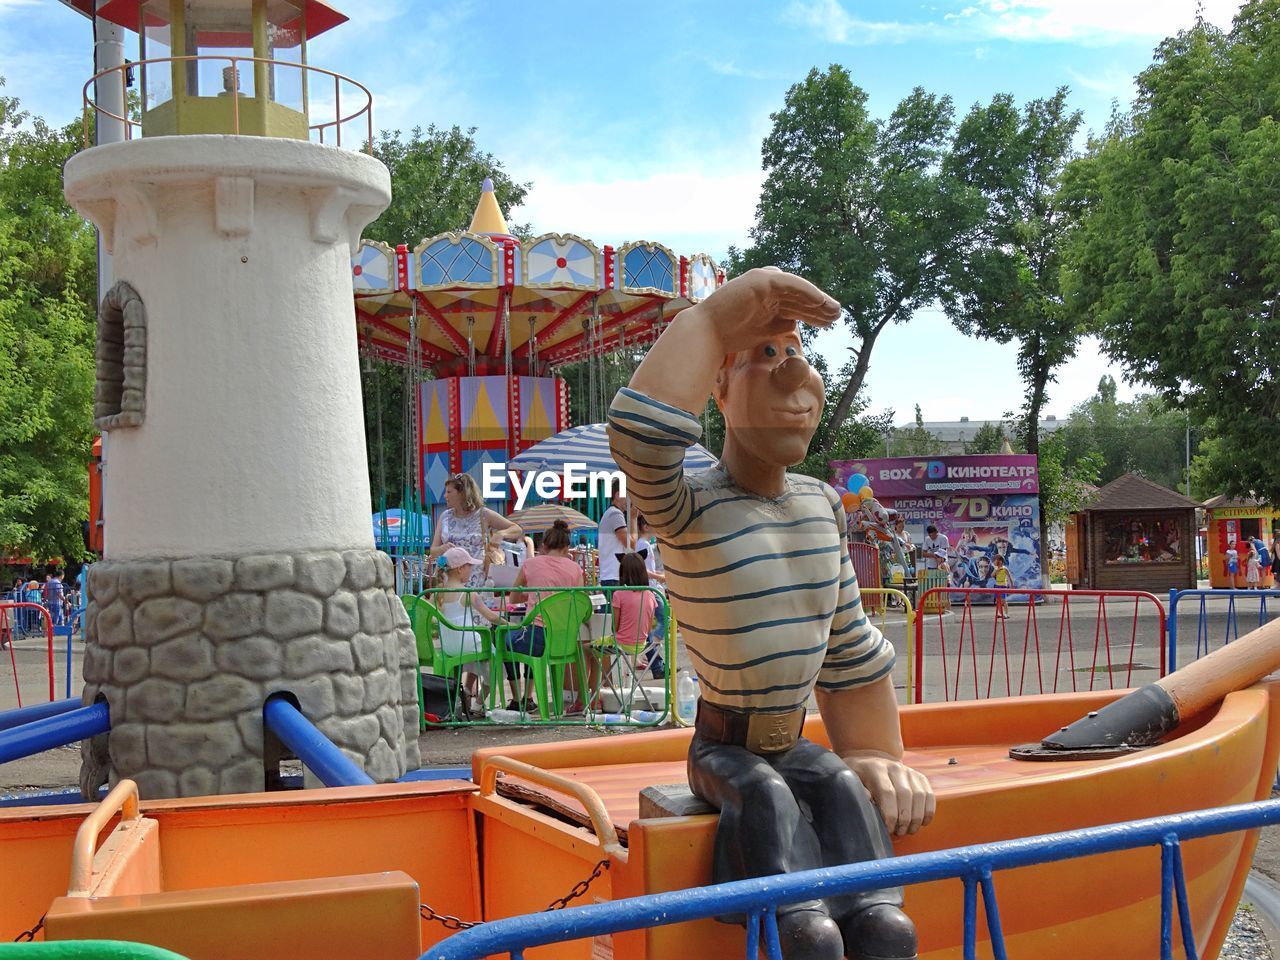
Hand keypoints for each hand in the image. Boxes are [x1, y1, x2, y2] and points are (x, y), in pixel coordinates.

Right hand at [698, 267, 840, 356]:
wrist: (708, 333)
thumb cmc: (730, 335)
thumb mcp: (763, 332)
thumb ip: (779, 325)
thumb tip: (795, 324)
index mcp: (765, 299)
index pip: (794, 304)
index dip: (813, 312)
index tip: (828, 322)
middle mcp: (765, 288)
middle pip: (798, 296)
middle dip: (818, 306)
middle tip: (837, 315)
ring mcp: (762, 281)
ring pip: (796, 290)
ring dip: (817, 299)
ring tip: (834, 310)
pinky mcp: (760, 280)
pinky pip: (789, 283)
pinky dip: (806, 291)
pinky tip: (820, 300)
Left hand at [843, 750, 934, 836]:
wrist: (870, 759)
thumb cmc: (858, 776)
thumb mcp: (850, 780)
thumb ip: (857, 790)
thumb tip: (867, 799)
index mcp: (875, 769)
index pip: (887, 792)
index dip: (890, 813)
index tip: (888, 828)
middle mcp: (894, 767)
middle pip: (905, 795)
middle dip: (904, 818)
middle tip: (899, 832)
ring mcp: (908, 771)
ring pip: (920, 795)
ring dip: (917, 817)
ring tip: (909, 830)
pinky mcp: (919, 777)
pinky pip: (929, 794)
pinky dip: (928, 811)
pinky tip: (922, 823)